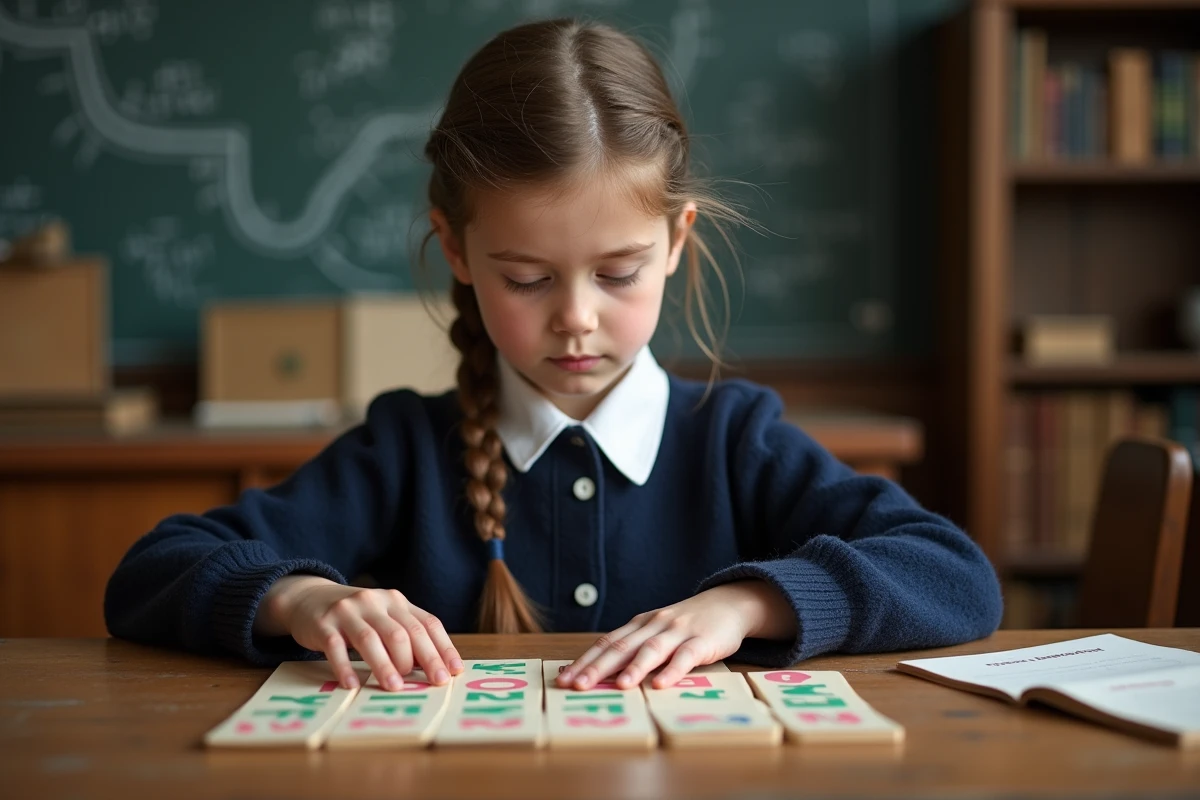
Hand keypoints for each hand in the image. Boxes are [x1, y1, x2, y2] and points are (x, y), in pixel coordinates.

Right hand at [264, 576, 463, 691]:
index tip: (453, 672)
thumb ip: (406, 635)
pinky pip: (336, 647)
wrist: (310, 599)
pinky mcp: (324, 625)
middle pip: (403, 632)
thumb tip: (432, 669)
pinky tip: (352, 684)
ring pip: (371, 639)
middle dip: (422, 659)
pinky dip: (345, 667)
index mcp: (396, 601)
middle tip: (432, 683)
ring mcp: (348, 612)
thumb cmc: (356, 616)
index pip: (426, 623)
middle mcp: (375, 602)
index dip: (442, 648)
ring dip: (385, 665)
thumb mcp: (384, 617)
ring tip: (395, 687)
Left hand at [556, 581, 794, 690]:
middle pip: (621, 646)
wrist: (727, 604)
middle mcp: (654, 625)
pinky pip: (686, 656)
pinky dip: (672, 671)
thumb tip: (599, 673)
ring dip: (634, 668)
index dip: (584, 660)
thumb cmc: (686, 626)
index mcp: (639, 625)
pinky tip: (661, 684)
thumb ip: (633, 648)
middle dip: (597, 667)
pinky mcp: (702, 641)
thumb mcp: (656, 631)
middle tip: (577, 685)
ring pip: (652, 649)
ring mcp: (678, 632)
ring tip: (619, 686)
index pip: (606, 642)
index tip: (563, 678)